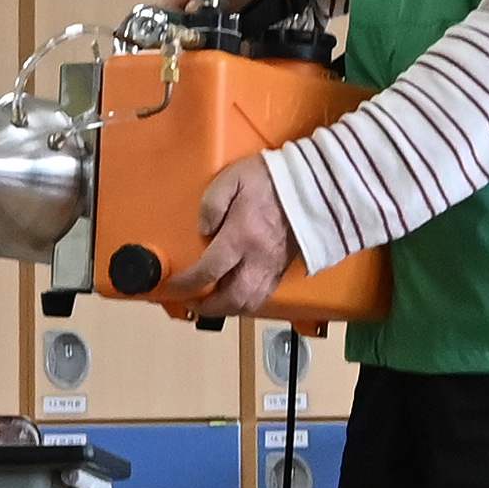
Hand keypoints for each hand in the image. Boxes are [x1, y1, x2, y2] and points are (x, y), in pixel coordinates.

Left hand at [177, 153, 299, 321]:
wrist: (313, 184)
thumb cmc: (270, 179)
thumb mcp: (232, 178)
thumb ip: (211, 204)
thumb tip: (203, 229)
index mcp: (241, 236)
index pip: (208, 271)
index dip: (188, 283)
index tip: (175, 285)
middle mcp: (257, 259)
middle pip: (231, 299)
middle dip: (208, 308)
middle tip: (193, 302)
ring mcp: (273, 267)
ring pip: (250, 303)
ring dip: (228, 309)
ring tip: (214, 302)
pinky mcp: (284, 268)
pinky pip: (264, 296)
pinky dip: (247, 302)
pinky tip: (237, 293)